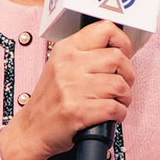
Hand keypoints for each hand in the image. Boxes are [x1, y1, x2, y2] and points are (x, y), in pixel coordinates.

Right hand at [1, 23, 136, 159]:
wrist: (32, 129)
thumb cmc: (50, 101)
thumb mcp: (61, 67)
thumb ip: (86, 55)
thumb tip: (121, 51)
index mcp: (66, 50)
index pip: (104, 30)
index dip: (123, 42)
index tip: (124, 54)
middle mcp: (69, 65)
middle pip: (118, 59)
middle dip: (128, 74)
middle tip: (122, 84)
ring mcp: (73, 88)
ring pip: (120, 85)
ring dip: (125, 97)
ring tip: (116, 101)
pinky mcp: (79, 111)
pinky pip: (115, 108)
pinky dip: (119, 113)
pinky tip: (111, 114)